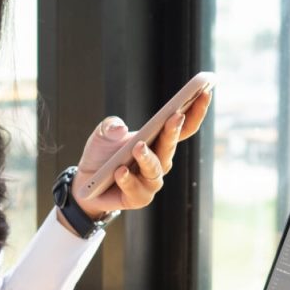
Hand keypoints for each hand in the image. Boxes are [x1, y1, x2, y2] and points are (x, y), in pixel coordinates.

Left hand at [69, 89, 211, 219]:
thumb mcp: (103, 133)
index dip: (196, 110)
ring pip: (155, 169)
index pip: (184, 126)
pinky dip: (127, 179)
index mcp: (159, 141)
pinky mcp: (138, 198)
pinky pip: (136, 189)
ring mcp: (151, 181)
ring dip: (147, 157)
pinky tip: (120, 171)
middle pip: (171, 145)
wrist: (85, 182)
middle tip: (176, 116)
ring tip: (138, 147)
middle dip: (174, 130)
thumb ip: (110, 126)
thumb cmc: (102, 154)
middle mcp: (161, 161)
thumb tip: (120, 127)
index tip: (204, 92)